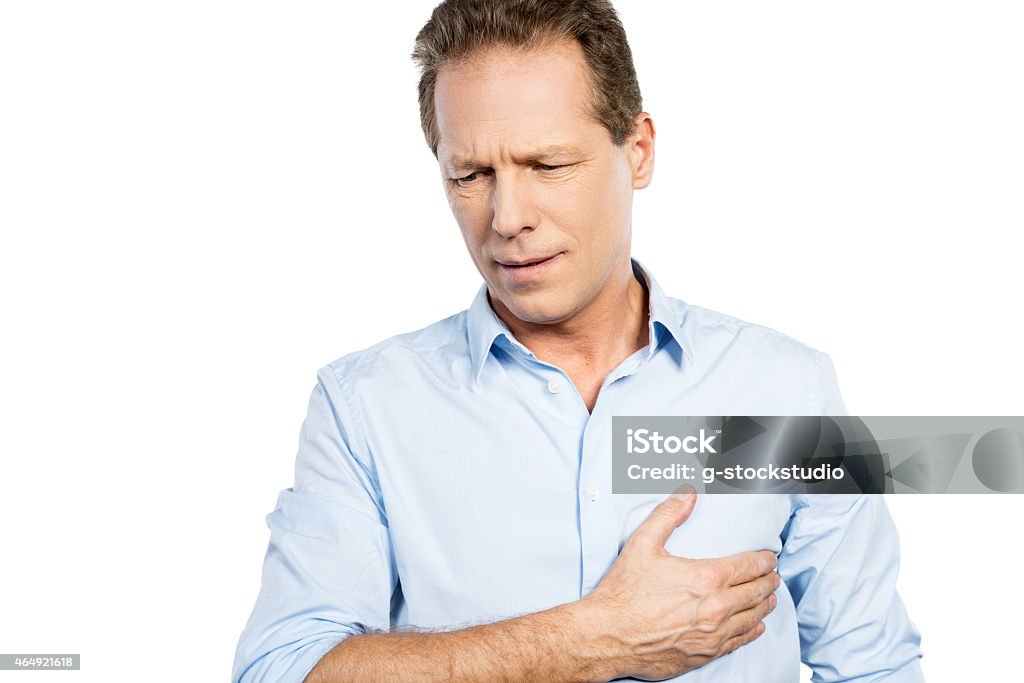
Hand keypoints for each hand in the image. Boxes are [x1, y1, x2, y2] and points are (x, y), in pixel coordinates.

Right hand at [582, 487, 778, 680]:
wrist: (608, 636)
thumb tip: (688, 495)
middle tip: (774, 575)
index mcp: (706, 578)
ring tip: (771, 597)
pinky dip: (752, 630)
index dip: (764, 560)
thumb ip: (668, 516)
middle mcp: (716, 608)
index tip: (770, 557)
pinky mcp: (705, 654)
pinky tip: (756, 625)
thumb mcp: (642, 545)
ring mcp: (713, 634)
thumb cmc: (623, 593)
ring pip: (752, 617)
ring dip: (765, 605)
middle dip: (769, 581)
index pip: (749, 567)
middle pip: (756, 592)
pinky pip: (740, 641)